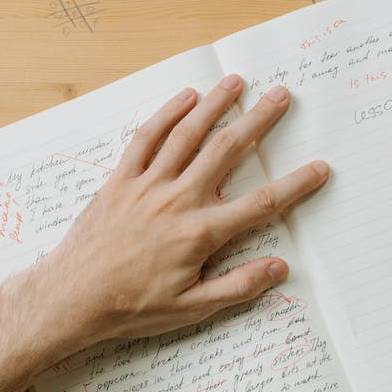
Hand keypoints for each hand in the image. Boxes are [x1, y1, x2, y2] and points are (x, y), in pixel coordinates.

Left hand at [7, 75, 328, 363]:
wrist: (72, 299)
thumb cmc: (132, 307)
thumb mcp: (191, 310)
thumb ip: (238, 287)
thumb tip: (280, 270)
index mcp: (200, 233)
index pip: (260, 205)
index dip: (295, 185)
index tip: (320, 168)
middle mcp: (178, 200)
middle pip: (227, 151)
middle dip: (258, 121)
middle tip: (281, 95)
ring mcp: (148, 185)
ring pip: (188, 135)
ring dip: (214, 105)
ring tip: (236, 81)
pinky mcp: (121, 180)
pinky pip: (146, 139)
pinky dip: (166, 115)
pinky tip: (185, 98)